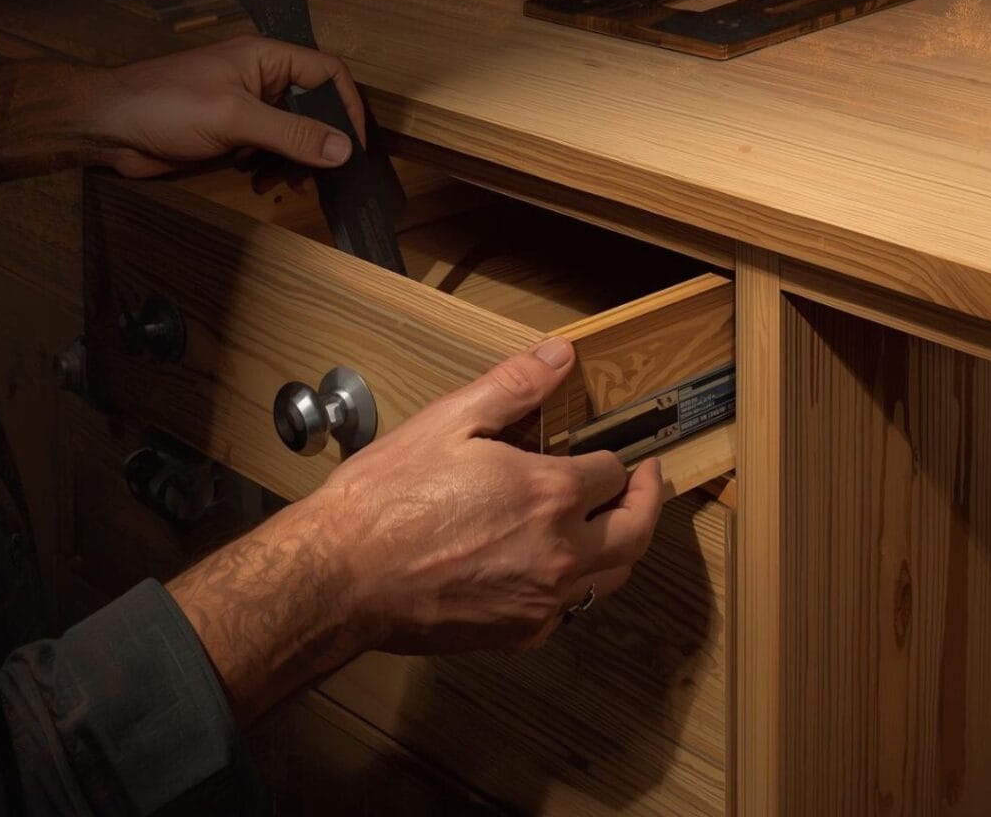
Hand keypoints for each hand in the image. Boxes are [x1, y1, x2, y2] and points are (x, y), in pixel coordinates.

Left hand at [0, 35, 364, 183]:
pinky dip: (274, 169)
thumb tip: (345, 151)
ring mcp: (248, 108)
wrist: (108, 127)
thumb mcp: (235, 118)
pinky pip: (271, 151)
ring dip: (297, 162)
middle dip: (322, 143)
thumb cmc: (167, 105)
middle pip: (315, 108)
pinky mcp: (234, 135)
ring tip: (287, 184)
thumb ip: (292, 134)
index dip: (348, 107)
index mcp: (267, 59)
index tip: (355, 147)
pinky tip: (260, 182)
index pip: (328, 73)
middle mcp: (263, 80)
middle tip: (324, 176)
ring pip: (295, 135)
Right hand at [167, 337, 662, 723]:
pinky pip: (570, 611)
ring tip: (611, 524)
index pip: (613, 473)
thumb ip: (514, 386)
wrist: (343, 575)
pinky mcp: (519, 633)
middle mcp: (560, 554)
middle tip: (644, 483)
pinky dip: (578, 585)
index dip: (616, 457)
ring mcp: (542, 601)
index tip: (612, 452)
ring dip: (622, 546)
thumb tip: (560, 356)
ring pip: (612, 578)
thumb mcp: (450, 421)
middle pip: (636, 532)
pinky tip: (555, 567)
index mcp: (550, 494)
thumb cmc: (389, 498)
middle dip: (647, 502)